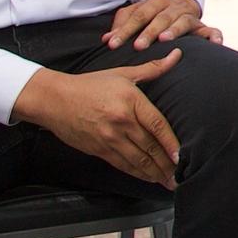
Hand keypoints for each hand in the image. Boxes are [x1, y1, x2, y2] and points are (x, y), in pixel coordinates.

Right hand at [16, 52, 183, 184]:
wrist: (54, 100)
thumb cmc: (90, 84)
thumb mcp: (122, 73)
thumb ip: (152, 68)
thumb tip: (177, 55)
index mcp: (130, 101)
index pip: (157, 125)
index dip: (171, 143)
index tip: (183, 156)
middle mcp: (121, 122)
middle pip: (150, 147)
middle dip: (167, 164)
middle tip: (183, 175)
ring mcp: (109, 138)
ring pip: (137, 160)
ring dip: (156, 173)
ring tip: (170, 182)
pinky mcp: (98, 149)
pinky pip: (122, 164)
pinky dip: (138, 173)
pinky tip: (150, 177)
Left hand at [102, 0, 217, 48]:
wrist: (181, 0)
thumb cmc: (154, 12)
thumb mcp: (137, 12)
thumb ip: (122, 24)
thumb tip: (105, 40)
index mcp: (155, 2)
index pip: (138, 16)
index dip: (125, 30)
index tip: (112, 44)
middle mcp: (173, 7)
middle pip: (160, 18)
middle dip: (149, 32)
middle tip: (138, 46)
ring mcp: (189, 15)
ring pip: (183, 21)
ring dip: (175, 30)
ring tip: (165, 40)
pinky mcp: (202, 25)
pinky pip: (211, 29)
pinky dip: (214, 36)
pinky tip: (215, 44)